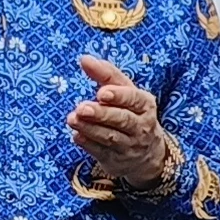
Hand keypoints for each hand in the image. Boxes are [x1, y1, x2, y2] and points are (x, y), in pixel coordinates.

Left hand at [69, 52, 175, 190]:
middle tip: (82, 108)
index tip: (101, 92)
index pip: (134, 99)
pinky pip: (101, 152)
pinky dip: (88, 144)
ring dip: (91, 128)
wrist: (147, 154)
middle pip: (122, 120)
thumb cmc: (131, 113)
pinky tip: (77, 135)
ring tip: (73, 118)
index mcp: (145, 105)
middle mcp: (141, 127)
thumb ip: (106, 74)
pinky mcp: (116, 161)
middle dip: (102, 114)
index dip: (119, 96)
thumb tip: (84, 59)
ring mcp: (130, 146)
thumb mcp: (125, 91)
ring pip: (110, 137)